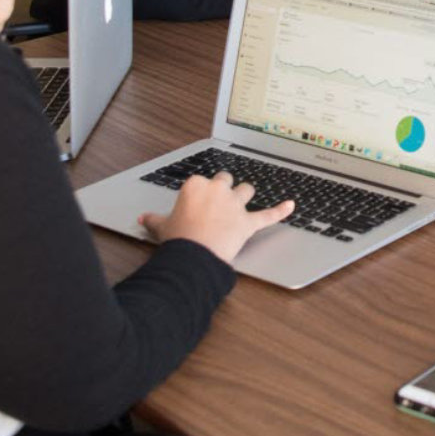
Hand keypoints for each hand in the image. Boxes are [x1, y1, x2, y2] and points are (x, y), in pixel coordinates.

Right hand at [139, 171, 294, 263]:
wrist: (194, 255)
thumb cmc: (178, 239)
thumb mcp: (162, 226)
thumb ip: (154, 219)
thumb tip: (143, 218)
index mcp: (196, 185)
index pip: (202, 181)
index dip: (202, 192)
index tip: (198, 202)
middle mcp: (218, 190)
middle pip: (226, 180)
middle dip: (224, 187)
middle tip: (219, 199)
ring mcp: (235, 205)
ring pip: (246, 190)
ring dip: (245, 194)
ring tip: (243, 200)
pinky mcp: (248, 222)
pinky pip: (268, 215)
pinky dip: (280, 211)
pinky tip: (291, 206)